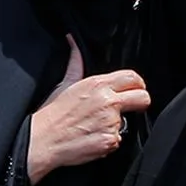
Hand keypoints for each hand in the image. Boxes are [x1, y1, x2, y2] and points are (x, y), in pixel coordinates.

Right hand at [26, 40, 149, 182]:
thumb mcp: (64, 84)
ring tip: (94, 126)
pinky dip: (107, 141)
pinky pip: (117, 141)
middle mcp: (107, 102)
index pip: (132, 78)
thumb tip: (73, 43)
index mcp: (97, 84)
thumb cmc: (51, 114)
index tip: (136, 89)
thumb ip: (76, 64)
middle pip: (143, 98)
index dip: (138, 84)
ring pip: (127, 123)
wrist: (42, 140)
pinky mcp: (110, 141)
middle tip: (130, 107)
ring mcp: (110, 122)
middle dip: (140, 102)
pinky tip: (91, 137)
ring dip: (114, 126)